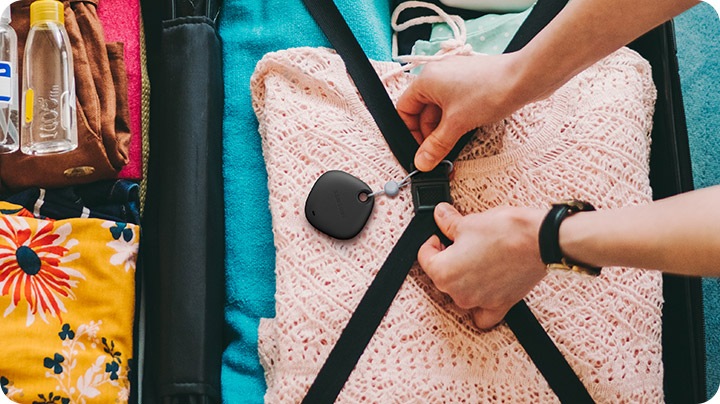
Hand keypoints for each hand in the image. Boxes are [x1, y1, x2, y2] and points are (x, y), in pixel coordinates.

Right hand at [397, 52, 537, 171]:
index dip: (410, 132)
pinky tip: (466, 132)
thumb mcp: (456, 124)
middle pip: (422, 112)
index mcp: (426, 79)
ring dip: (444, 129)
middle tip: (439, 153)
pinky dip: (457, 120)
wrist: (525, 78)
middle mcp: (438, 75)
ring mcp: (455, 78)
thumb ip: (436, 146)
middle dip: (430, 134)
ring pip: (440, 110)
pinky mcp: (471, 83)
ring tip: (454, 144)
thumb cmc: (491, 90)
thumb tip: (422, 161)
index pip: (405, 109)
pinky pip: (455, 105)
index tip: (420, 150)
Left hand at [417, 203, 547, 328]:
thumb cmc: (506, 232)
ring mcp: (479, 302)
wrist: (541, 240)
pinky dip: (479, 307)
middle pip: (441, 276)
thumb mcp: (469, 222)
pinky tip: (481, 292)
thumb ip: (448, 223)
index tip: (440, 235)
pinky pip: (482, 315)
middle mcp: (459, 293)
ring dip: (462, 279)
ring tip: (475, 259)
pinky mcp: (500, 305)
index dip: (431, 241)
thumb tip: (440, 216)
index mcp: (444, 272)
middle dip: (446, 259)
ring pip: (459, 294)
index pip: (424, 257)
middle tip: (459, 242)